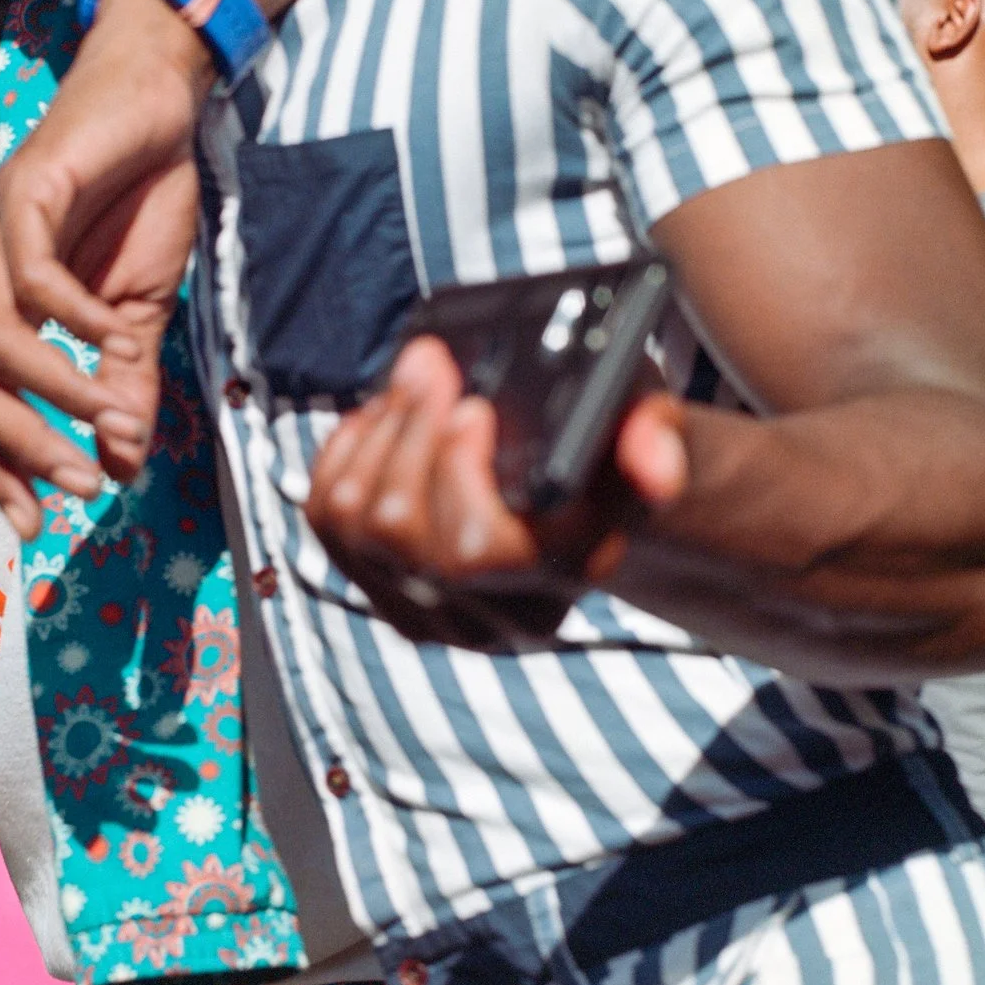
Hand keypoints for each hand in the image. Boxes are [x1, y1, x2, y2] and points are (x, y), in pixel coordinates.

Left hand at [0, 0, 212, 530]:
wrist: (158, 100)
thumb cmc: (140, 199)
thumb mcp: (137, 311)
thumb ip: (122, 383)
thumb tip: (124, 467)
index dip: (1, 468)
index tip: (38, 526)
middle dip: (29, 447)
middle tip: (85, 487)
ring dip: (61, 391)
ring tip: (117, 418)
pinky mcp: (21, 193)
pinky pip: (32, 279)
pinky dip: (74, 319)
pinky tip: (116, 333)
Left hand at [304, 335, 689, 646]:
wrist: (587, 495)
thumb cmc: (613, 445)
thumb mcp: (650, 425)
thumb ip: (657, 438)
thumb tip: (654, 463)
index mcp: (563, 579)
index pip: (479, 552)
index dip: (455, 471)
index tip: (474, 406)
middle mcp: (495, 618)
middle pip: (400, 533)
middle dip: (407, 431)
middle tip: (430, 367)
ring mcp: (433, 615)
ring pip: (354, 524)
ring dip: (375, 437)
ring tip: (413, 389)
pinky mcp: (385, 595)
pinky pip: (327, 522)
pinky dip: (343, 457)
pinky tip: (381, 422)